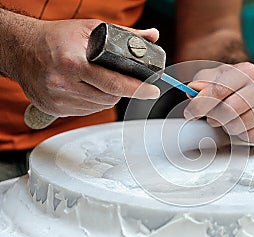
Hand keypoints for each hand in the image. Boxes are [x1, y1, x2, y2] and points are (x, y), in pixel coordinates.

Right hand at [15, 18, 159, 116]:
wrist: (21, 48)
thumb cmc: (56, 37)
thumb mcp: (91, 29)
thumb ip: (125, 35)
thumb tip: (152, 37)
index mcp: (73, 62)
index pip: (114, 83)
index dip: (138, 88)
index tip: (152, 90)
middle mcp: (63, 83)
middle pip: (110, 98)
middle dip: (122, 90)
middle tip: (124, 80)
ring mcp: (58, 99)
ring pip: (100, 106)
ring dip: (108, 97)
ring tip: (100, 81)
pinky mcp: (54, 109)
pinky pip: (86, 111)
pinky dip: (94, 102)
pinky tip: (88, 89)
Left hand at [183, 62, 253, 142]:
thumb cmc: (233, 88)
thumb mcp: (215, 79)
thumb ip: (202, 82)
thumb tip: (194, 88)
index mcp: (246, 71)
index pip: (217, 91)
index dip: (199, 105)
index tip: (190, 113)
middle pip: (227, 111)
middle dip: (215, 117)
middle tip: (214, 117)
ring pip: (238, 126)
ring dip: (229, 127)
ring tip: (232, 119)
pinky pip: (251, 136)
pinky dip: (243, 134)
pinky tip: (245, 125)